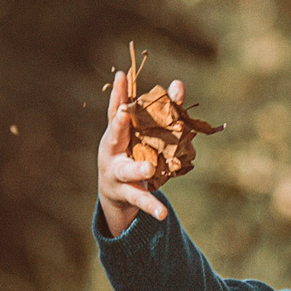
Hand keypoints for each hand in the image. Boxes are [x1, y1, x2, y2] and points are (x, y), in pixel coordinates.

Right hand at [96, 65, 184, 236]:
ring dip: (138, 168)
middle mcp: (111, 151)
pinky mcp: (127, 194)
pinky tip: (162, 214)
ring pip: (128, 171)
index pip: (117, 110)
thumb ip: (159, 112)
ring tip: (148, 168)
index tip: (121, 75)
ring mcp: (117, 174)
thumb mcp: (142, 135)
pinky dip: (152, 207)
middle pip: (114, 137)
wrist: (114, 192)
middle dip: (119, 126)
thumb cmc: (131, 153)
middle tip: (125, 116)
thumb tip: (179, 84)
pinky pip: (141, 200)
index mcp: (116, 133)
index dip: (118, 93)